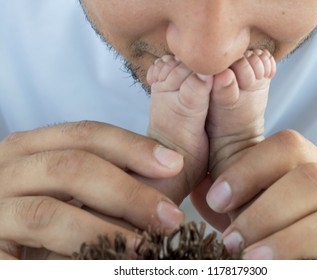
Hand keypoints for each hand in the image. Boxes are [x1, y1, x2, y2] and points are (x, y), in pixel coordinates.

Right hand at [0, 121, 184, 258]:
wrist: (15, 250)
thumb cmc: (53, 221)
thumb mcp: (80, 191)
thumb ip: (113, 178)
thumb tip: (171, 171)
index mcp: (33, 148)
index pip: (86, 133)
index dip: (134, 147)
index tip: (174, 164)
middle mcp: (8, 169)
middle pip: (71, 166)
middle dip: (128, 192)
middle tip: (169, 216)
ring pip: (48, 213)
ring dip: (104, 231)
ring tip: (143, 247)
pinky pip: (26, 256)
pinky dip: (73, 258)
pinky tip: (101, 265)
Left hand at [195, 130, 316, 258]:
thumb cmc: (304, 241)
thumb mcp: (268, 216)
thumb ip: (239, 204)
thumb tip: (199, 190)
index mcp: (314, 170)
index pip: (287, 145)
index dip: (246, 168)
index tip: (216, 198)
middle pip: (308, 172)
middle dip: (261, 206)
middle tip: (231, 240)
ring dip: (280, 228)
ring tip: (250, 258)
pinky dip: (302, 245)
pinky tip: (278, 267)